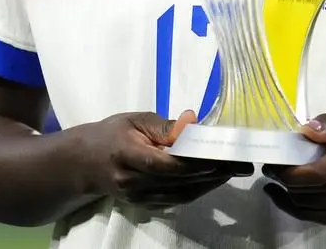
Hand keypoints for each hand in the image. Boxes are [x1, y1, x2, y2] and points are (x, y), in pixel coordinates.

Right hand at [76, 110, 253, 209]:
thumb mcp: (134, 119)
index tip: (223, 155)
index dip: (196, 162)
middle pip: (179, 181)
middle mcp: (132, 182)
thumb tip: (192, 123)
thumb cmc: (111, 134)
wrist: (84, 163)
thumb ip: (163, 125)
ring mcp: (138, 198)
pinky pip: (176, 200)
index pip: (166, 164)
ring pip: (182, 195)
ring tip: (234, 170)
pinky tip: (214, 179)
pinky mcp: (145, 205)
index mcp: (127, 155)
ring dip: (210, 184)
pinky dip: (198, 190)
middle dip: (213, 173)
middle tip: (241, 163)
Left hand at [261, 108, 325, 227]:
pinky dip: (294, 206)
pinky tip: (283, 195)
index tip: (273, 162)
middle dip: (284, 181)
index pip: (316, 174)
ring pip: (306, 206)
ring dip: (287, 193)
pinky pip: (313, 217)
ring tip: (278, 178)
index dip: (289, 172)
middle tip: (271, 167)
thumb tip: (306, 131)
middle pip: (307, 192)